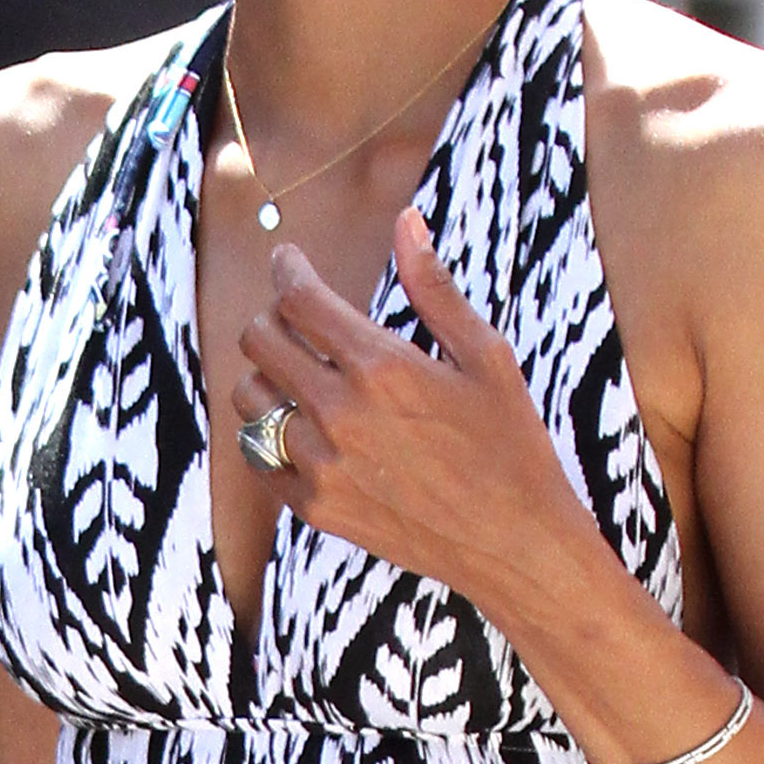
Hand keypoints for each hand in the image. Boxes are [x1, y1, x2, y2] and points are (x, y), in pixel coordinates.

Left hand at [232, 215, 597, 618]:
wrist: (514, 544)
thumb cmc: (511, 443)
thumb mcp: (485, 356)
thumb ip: (434, 287)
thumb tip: (406, 220)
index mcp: (382, 367)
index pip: (298, 299)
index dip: (288, 269)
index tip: (290, 260)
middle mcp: (340, 414)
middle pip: (260, 340)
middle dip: (274, 316)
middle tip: (297, 317)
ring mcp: (321, 464)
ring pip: (250, 397)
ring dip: (267, 374)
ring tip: (301, 372)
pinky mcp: (314, 506)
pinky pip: (258, 453)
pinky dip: (269, 430)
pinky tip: (301, 423)